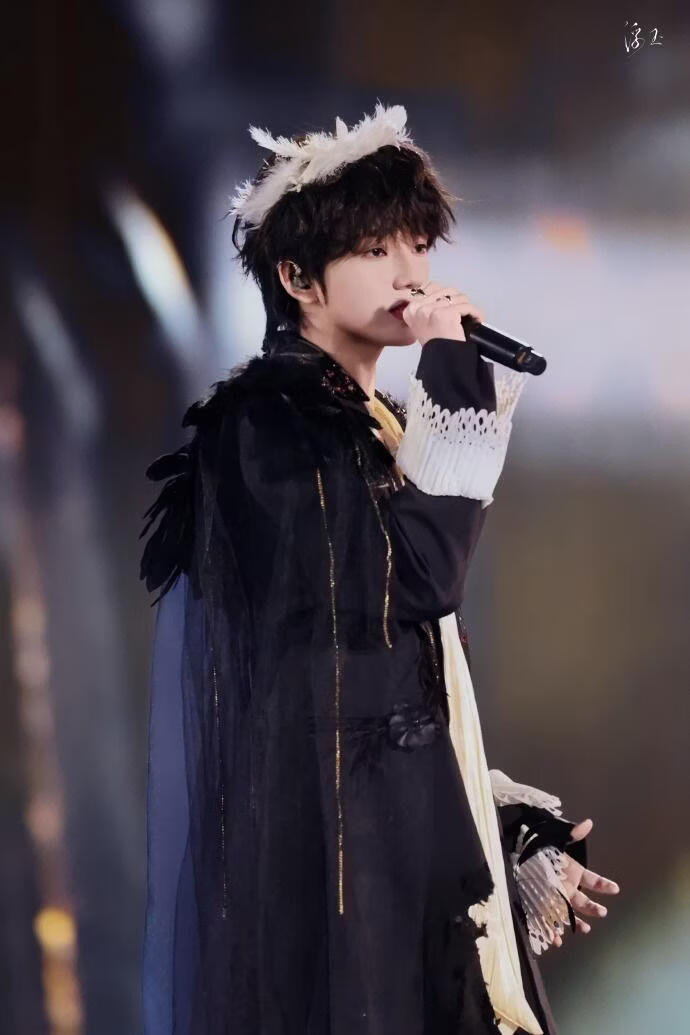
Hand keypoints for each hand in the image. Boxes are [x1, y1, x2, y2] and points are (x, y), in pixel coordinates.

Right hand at [402, 280, 484, 346]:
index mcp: (410, 310)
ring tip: (470, 319)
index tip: (455, 306)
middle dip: (459, 302)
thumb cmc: (438, 347)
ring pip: (457, 297)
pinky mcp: (445, 315)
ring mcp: (430, 311)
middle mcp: (418, 309)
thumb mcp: (425, 324)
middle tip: (465, 314)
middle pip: (446, 291)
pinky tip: (477, 320)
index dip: (447, 296)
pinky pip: (466, 306)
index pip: (430, 287)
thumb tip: (444, 292)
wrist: (445, 365)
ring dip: (467, 308)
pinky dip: (475, 313)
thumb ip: (429, 306)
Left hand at [552, 818, 620, 947]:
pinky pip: (548, 923)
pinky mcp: (541, 908)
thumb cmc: (540, 849)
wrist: (517, 856)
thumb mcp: (555, 840)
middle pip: (584, 902)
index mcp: (573, 874)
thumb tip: (588, 823)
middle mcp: (568, 889)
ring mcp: (556, 900)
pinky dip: (552, 933)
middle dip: (593, 908)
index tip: (615, 888)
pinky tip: (555, 940)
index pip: (593, 881)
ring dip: (577, 923)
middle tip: (602, 912)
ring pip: (570, 915)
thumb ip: (571, 834)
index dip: (604, 885)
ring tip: (585, 928)